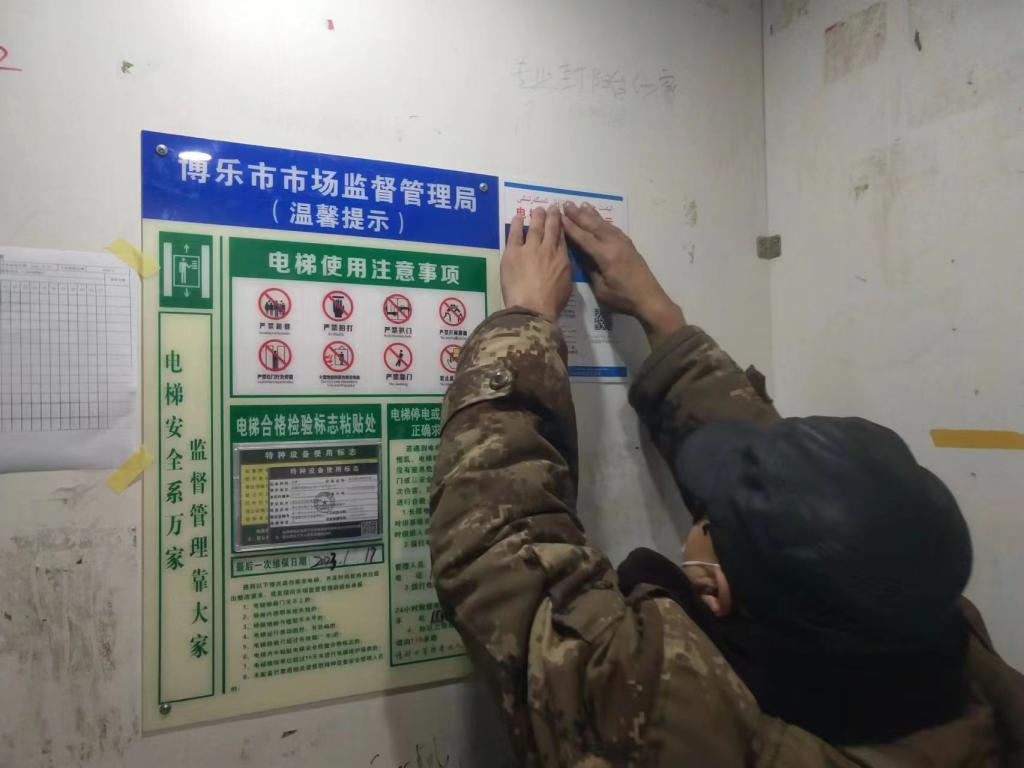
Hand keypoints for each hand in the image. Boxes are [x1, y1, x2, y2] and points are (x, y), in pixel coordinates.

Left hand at [501, 204, 571, 321]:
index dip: (561, 227)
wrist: (533, 308)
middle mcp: (548, 249)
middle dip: (552, 216)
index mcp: (562, 260)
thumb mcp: (566, 286)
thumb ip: (564, 270)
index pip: (562, 238)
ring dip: (536, 217)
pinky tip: (517, 217)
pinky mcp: (513, 253)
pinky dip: (516, 224)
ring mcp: (530, 249)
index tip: (561, 219)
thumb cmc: (551, 303)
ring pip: (534, 228)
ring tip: (537, 209)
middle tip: (551, 208)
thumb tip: (561, 262)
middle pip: (551, 228)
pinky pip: (514, 234)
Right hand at [562, 201, 684, 343]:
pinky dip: (604, 221)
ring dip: (592, 214)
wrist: (650, 299)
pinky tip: (599, 218)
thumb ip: (590, 270)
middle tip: (567, 203)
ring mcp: (624, 243)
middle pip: (594, 226)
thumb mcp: (600, 289)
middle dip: (579, 215)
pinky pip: (613, 229)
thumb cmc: (623, 298)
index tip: (560, 217)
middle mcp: (615, 244)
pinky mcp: (629, 245)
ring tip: (581, 205)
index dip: (571, 227)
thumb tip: (580, 255)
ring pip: (605, 224)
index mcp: (606, 255)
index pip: (584, 238)